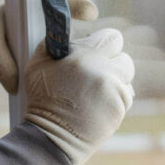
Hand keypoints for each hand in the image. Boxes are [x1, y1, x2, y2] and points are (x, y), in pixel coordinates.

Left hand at [0, 0, 98, 93]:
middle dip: (84, 36)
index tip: (91, 13)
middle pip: (66, 26)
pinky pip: (48, 59)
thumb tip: (20, 86)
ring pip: (59, 46)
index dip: (76, 4)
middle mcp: (35, 22)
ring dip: (71, 56)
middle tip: (100, 48)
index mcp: (25, 9)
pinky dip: (55, 68)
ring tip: (86, 68)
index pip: (57, 0)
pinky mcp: (31, 54)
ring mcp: (35, 38)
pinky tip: (63, 82)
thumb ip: (4, 67)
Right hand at [22, 28, 134, 164]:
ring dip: (115, 82)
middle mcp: (102, 69)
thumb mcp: (37, 65)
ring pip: (126, 77)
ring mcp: (113, 89)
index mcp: (83, 54)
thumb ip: (54, 43)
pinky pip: (126, 96)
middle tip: (96, 75)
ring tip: (95, 94)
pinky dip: (115, 100)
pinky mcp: (120, 106)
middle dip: (112, 64)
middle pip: (124, 57)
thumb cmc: (42, 99)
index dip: (104, 45)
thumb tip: (65, 27)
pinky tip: (98, 108)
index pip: (112, 37)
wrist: (52, 136)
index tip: (95, 53)